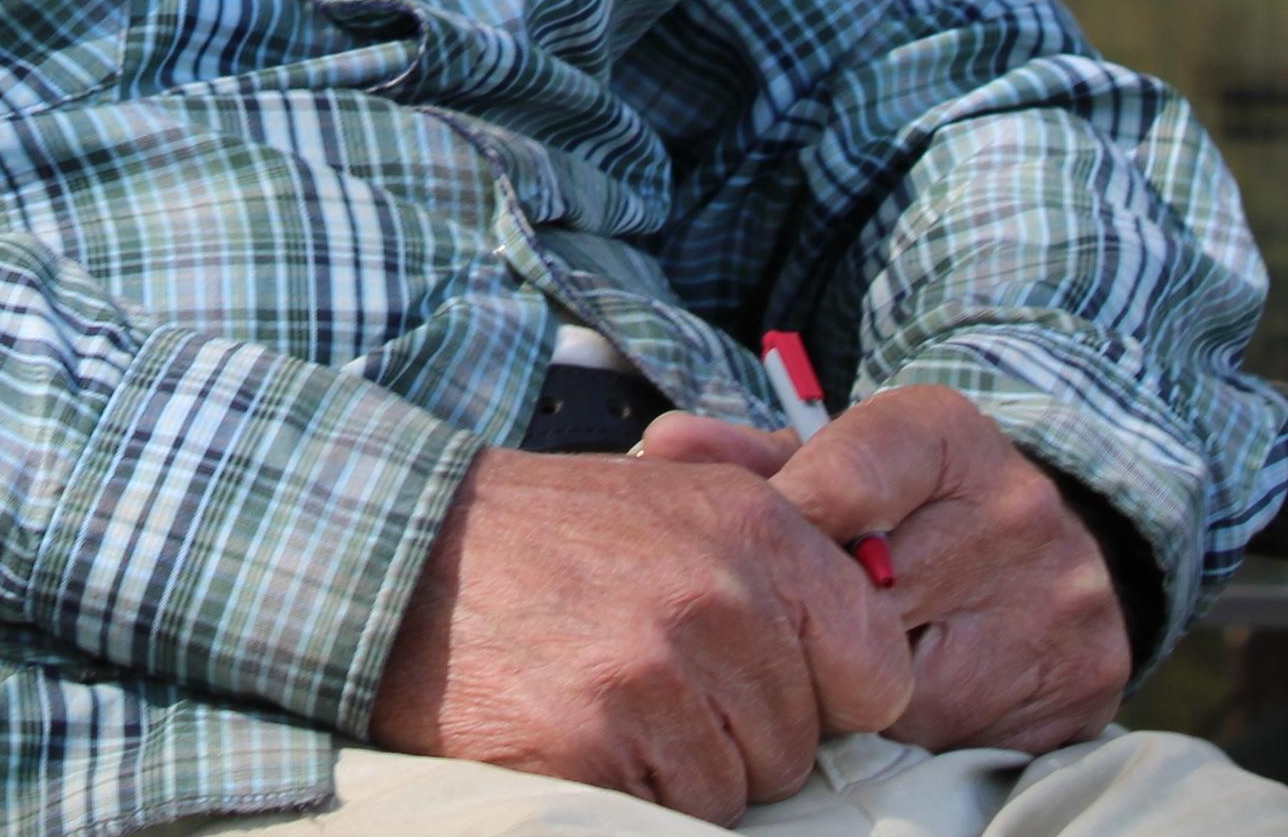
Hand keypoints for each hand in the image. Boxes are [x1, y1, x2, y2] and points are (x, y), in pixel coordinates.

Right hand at [369, 445, 914, 820]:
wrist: (407, 557)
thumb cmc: (554, 534)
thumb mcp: (681, 485)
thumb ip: (785, 524)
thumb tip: (880, 579)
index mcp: (760, 530)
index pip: (879, 668)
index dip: (831, 692)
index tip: (773, 680)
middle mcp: (722, 598)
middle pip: (798, 744)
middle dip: (738, 735)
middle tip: (656, 681)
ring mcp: (658, 674)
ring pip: (735, 793)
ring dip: (681, 771)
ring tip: (612, 701)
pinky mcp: (596, 742)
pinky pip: (670, 818)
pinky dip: (629, 794)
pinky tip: (580, 731)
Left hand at [639, 385, 1134, 754]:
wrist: (1050, 556)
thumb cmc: (912, 512)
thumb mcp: (843, 466)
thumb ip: (753, 463)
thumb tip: (663, 449)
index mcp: (945, 436)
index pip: (842, 481)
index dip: (780, 528)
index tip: (744, 556)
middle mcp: (1015, 505)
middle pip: (865, 597)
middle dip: (816, 622)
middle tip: (790, 627)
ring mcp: (1057, 594)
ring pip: (906, 680)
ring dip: (863, 685)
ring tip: (855, 658)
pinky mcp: (1083, 675)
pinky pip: (960, 729)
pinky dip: (919, 726)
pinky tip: (913, 693)